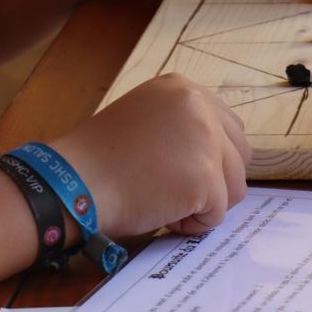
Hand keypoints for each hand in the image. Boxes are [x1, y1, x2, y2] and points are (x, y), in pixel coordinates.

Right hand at [49, 73, 250, 236]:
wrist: (72, 185)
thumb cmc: (99, 162)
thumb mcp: (146, 120)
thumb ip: (182, 126)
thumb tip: (220, 153)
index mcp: (183, 88)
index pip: (230, 128)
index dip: (211, 158)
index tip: (180, 171)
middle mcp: (199, 105)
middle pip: (239, 156)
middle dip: (215, 181)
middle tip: (173, 190)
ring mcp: (206, 139)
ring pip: (235, 186)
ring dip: (205, 203)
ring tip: (164, 199)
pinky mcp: (205, 177)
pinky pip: (218, 214)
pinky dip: (192, 223)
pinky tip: (161, 213)